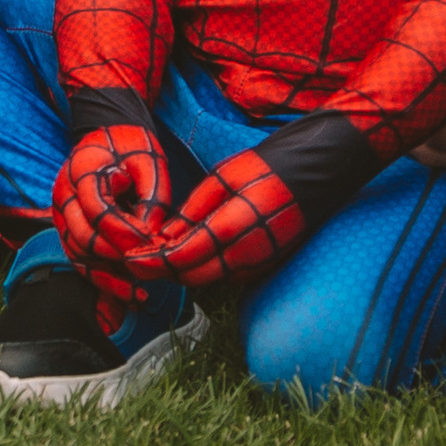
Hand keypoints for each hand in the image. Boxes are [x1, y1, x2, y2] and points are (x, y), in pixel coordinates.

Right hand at [54, 112, 175, 282]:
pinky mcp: (69, 231)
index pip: (97, 209)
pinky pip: (81, 261)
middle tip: (148, 268)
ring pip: (78, 255)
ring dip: (108, 277)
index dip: (125, 230)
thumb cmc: (132, 145)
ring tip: (140, 293)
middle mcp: (63, 196)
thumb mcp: (149, 160)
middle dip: (116, 257)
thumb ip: (152, 195)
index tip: (152, 243)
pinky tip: (128, 294)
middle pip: (82, 237)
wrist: (109, 137)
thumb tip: (154, 235)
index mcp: (81, 170)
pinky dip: (103, 280)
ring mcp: (62, 216)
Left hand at [147, 145, 312, 286]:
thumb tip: (164, 237)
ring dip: (181, 269)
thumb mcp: (222, 180)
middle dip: (161, 270)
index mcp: (231, 231)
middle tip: (136, 257)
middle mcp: (244, 257)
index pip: (181, 259)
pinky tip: (188, 249)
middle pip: (191, 276)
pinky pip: (224, 272)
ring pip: (206, 277)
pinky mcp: (261, 266)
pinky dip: (201, 265)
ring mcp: (255, 265)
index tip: (129, 257)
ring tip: (157, 251)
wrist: (316, 175)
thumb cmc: (267, 169)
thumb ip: (192, 212)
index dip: (152, 262)